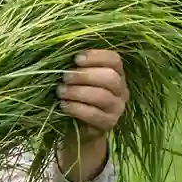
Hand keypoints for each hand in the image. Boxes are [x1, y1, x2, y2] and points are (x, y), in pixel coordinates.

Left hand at [56, 49, 128, 181]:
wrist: (77, 128)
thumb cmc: (76, 97)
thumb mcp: (77, 80)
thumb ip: (76, 67)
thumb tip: (62, 53)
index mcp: (116, 73)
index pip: (114, 60)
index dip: (96, 57)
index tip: (76, 59)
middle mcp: (121, 90)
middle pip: (110, 77)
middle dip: (84, 75)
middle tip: (64, 77)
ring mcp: (117, 108)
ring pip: (103, 96)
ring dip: (78, 92)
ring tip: (60, 92)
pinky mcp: (109, 124)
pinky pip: (95, 114)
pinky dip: (77, 108)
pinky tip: (64, 105)